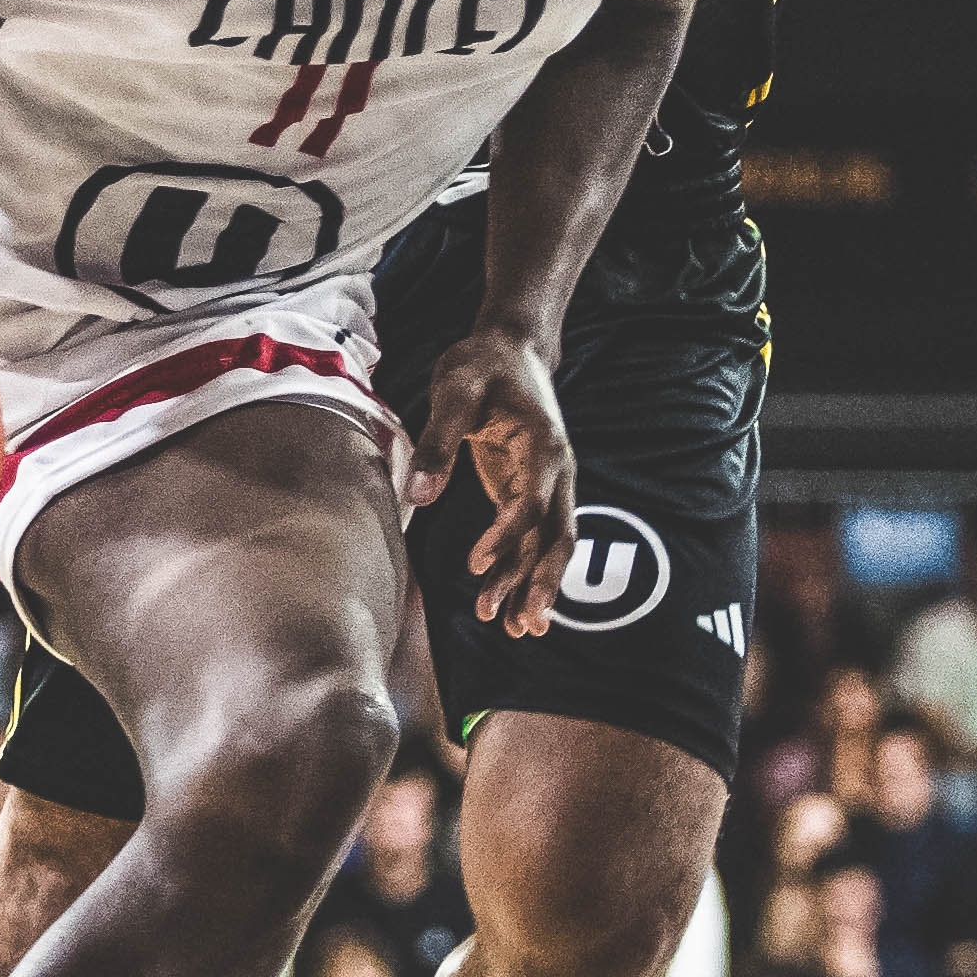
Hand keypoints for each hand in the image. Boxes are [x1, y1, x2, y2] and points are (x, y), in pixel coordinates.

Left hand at [404, 329, 577, 631]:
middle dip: (537, 581)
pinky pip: (535, 539)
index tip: (475, 564)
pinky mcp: (531, 490)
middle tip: (515, 623)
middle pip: (555, 537)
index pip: (529, 504)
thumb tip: (419, 496)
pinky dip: (527, 572)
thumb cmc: (481, 364)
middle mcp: (557, 471)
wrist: (512, 346)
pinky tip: (516, 605)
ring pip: (549, 545)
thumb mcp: (455, 390)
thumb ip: (439, 442)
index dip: (504, 537)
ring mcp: (549, 484)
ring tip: (515, 629)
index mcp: (544, 447)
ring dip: (534, 586)